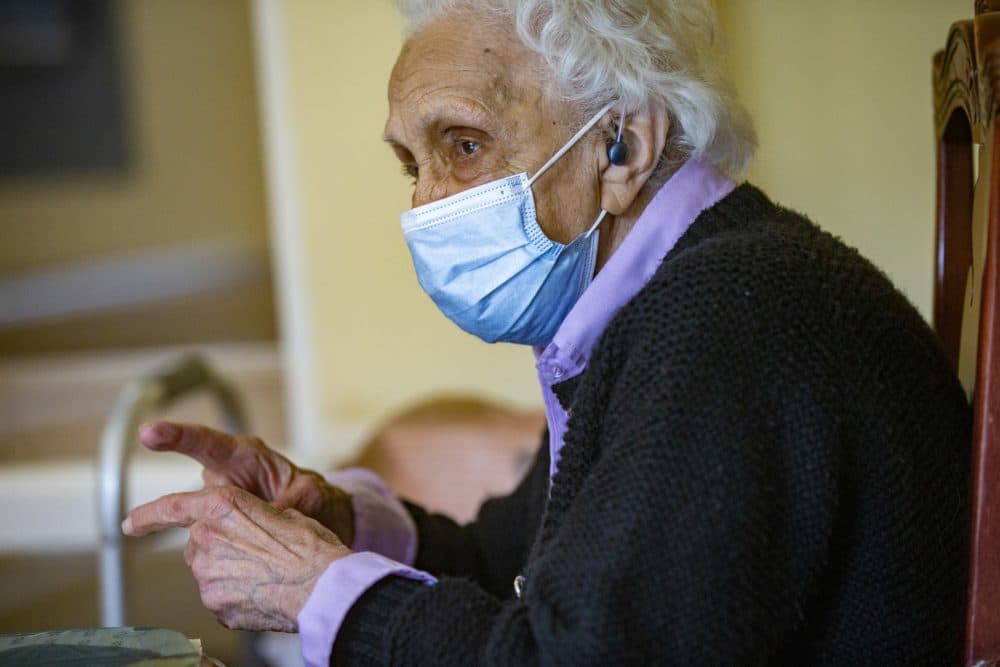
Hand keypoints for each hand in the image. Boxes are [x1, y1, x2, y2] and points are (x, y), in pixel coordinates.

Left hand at [123, 485, 349, 631]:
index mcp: (225, 505)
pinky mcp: (214, 603)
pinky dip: (235, 596)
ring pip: (208, 571)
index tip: (131, 523)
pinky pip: (218, 597)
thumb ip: (252, 518)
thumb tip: (248, 529)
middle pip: (198, 543)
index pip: (173, 507)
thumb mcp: (284, 514)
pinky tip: (262, 593)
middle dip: (219, 547)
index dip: (149, 515)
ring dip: (229, 572)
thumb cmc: (310, 547)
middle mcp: (207, 536)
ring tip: (265, 575)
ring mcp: (207, 573)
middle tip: (254, 554)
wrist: (322, 586)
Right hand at [138, 422, 354, 545]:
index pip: (207, 443)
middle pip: (188, 496)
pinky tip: (213, 574)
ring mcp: (220, 511)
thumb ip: (299, 498)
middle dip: (159, 513)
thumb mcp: (313, 492)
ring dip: (193, 548)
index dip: (178, 437)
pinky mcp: (221, 534)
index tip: (150, 434)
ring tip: (179, 562)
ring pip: (195, 531)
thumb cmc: (315, 498)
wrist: (320, 523)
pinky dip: (208, 563)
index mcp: (246, 458)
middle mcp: (225, 482)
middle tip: (132, 524)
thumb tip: (282, 509)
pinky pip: (208, 549)